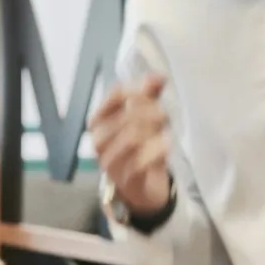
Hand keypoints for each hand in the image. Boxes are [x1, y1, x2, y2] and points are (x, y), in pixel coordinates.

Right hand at [88, 74, 173, 218]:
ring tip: (165, 131)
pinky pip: (141, 162)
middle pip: (127, 116)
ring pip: (133, 137)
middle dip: (152, 112)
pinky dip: (157, 151)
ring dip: (155, 131)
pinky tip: (166, 146)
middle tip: (165, 116)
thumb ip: (148, 96)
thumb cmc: (137, 148)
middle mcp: (98, 142)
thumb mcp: (142, 119)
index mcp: (98, 122)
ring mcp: (110, 162)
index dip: (139, 92)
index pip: (116, 96)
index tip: (153, 96)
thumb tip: (158, 76)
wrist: (139, 189)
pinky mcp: (126, 180)